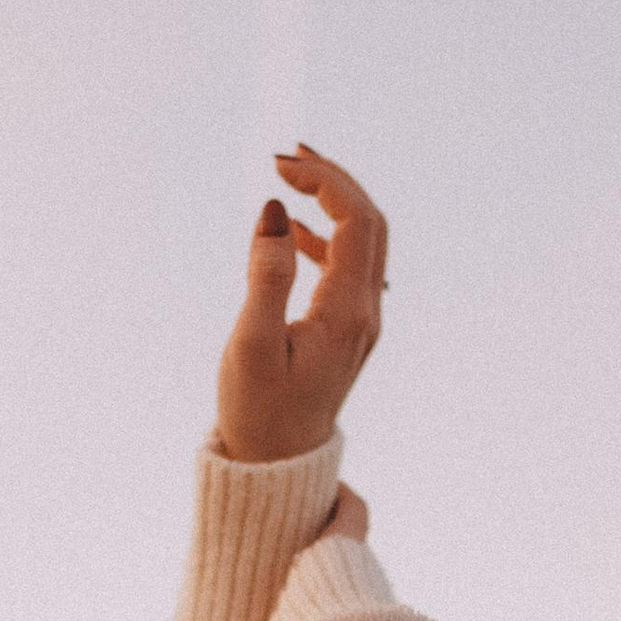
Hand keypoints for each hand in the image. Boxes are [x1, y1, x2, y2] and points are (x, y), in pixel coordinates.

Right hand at [214, 148, 386, 464]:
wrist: (274, 466)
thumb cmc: (257, 411)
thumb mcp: (251, 344)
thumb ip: (265, 274)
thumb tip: (275, 209)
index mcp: (347, 313)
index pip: (355, 220)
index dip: (324, 181)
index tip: (278, 165)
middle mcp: (365, 314)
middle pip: (369, 222)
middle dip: (334, 180)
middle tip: (288, 154)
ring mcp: (360, 322)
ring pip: (363, 241)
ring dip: (331, 202)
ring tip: (289, 177)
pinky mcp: (346, 331)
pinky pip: (348, 266)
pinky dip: (323, 235)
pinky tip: (289, 230)